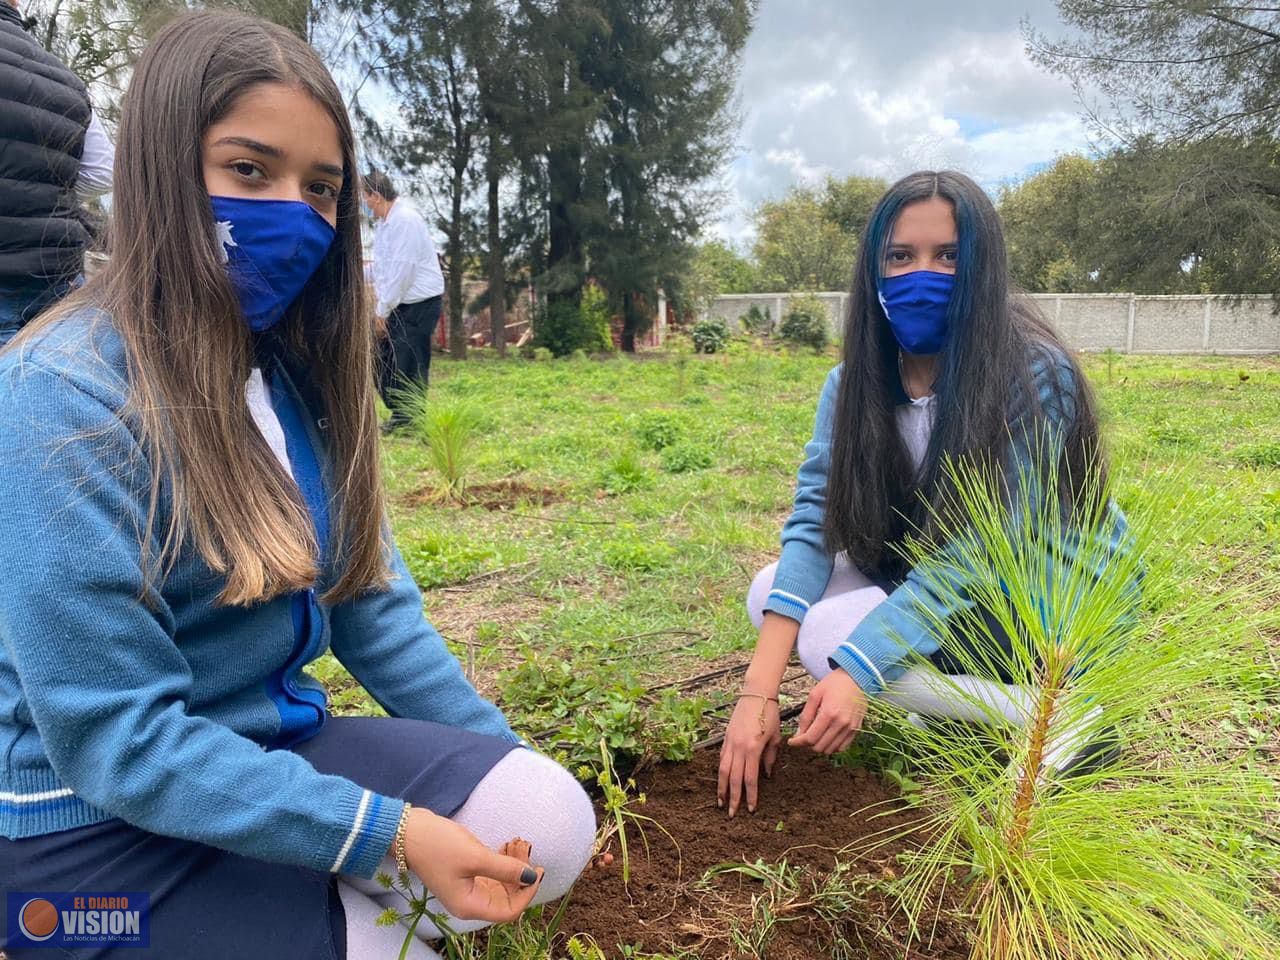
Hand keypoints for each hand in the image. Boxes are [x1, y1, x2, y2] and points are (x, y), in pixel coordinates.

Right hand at [402, 807, 543, 922]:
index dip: (527, 893)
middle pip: (507, 896)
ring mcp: (466, 888)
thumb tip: (532, 877)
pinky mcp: (465, 873)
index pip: (509, 911)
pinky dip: (502, 861)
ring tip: (517, 842)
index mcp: (469, 906)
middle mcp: (468, 902)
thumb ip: (506, 869)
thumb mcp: (476, 856)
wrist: (408, 831)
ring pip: (501, 883)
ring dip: (513, 864)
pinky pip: (492, 873)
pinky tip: (506, 845)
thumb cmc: (438, 846)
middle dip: (521, 874)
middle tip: (526, 847)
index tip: (538, 869)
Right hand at [717, 693, 780, 816]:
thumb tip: (767, 775)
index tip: (751, 809)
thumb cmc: (769, 714)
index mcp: (752, 748)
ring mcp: (729, 742)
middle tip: (732, 814)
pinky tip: (721, 781)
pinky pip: (721, 759)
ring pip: (722, 770)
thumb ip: (770, 757)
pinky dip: (720, 772)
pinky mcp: (725, 738)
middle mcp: (738, 747)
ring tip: (721, 802)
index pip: (750, 778)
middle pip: (733, 778)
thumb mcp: (775, 737)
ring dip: (721, 788)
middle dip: (733, 798)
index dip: (751, 795)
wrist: (756, 694)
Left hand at [789, 670, 867, 754]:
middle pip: (819, 746)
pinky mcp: (856, 729)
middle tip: (803, 736)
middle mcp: (841, 723)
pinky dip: (832, 746)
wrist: (855, 678)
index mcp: (829, 713)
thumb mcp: (815, 694)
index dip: (798, 742)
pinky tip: (826, 737)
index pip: (810, 738)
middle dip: (807, 744)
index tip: (792, 741)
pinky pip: (842, 747)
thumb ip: (806, 715)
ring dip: (819, 746)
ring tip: (815, 735)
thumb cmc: (835, 683)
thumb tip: (799, 733)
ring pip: (830, 749)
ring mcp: (850, 728)